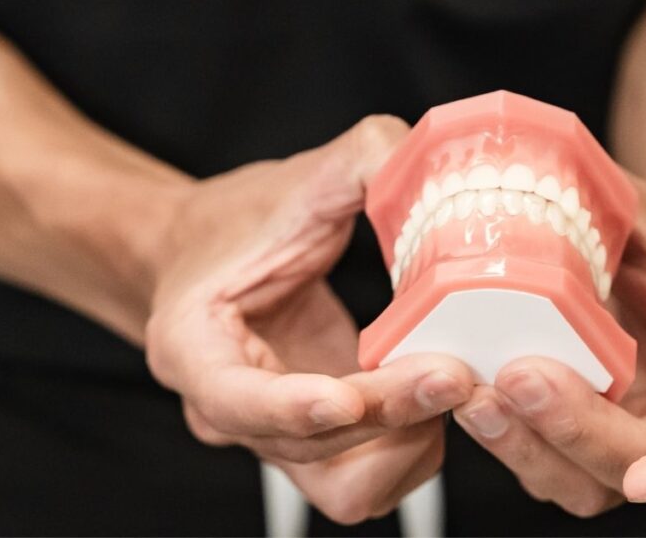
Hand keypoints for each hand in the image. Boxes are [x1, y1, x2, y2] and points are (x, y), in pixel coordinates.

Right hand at [145, 116, 473, 523]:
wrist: (212, 255)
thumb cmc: (238, 223)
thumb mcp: (295, 179)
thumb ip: (365, 160)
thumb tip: (439, 171)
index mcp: (195, 347)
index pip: (236, 400)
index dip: (290, 407)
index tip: (344, 395)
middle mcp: (233, 411)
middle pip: (310, 448)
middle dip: (386, 414)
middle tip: (450, 371)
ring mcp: (280, 435)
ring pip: (348, 485)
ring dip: (407, 442)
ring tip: (449, 378)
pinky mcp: (324, 441)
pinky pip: (376, 474)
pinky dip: (416, 445)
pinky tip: (439, 389)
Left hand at [453, 178, 645, 515]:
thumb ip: (622, 215)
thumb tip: (544, 181)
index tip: (645, 480)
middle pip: (634, 467)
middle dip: (570, 432)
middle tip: (518, 376)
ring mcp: (636, 439)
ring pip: (580, 480)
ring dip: (523, 445)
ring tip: (474, 391)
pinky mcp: (588, 433)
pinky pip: (544, 454)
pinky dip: (506, 432)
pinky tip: (466, 391)